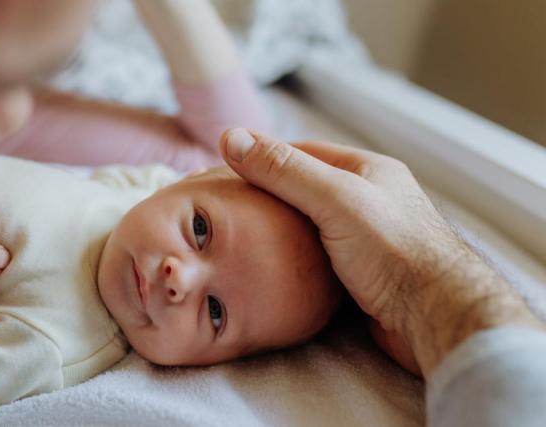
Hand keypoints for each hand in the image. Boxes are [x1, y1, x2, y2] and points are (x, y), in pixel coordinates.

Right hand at [219, 128, 542, 376]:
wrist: (435, 318)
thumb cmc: (393, 251)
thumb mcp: (334, 199)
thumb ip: (283, 169)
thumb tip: (230, 137)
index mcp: (369, 170)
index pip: (303, 152)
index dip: (263, 157)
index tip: (224, 169)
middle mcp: (369, 200)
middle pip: (305, 189)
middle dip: (267, 196)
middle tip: (226, 207)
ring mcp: (367, 238)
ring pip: (309, 226)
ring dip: (278, 230)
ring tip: (238, 237)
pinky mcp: (362, 274)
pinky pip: (317, 257)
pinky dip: (293, 258)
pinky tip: (270, 265)